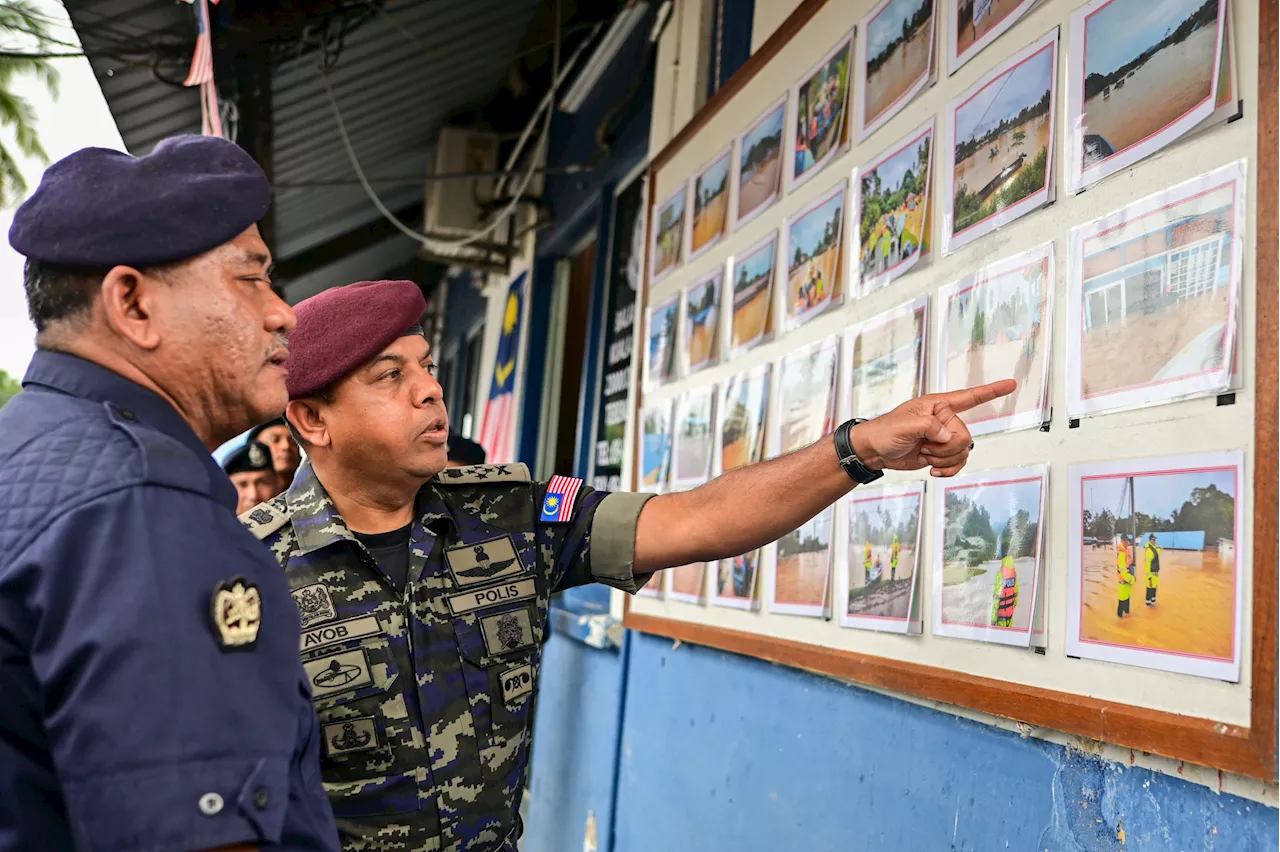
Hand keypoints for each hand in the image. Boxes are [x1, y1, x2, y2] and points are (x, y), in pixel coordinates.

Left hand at [849, 380, 1016, 476]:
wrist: (875, 451)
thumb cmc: (885, 431)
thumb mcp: (905, 425)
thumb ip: (930, 426)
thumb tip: (948, 436)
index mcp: (938, 405)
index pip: (969, 397)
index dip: (991, 391)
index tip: (1011, 384)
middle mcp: (945, 419)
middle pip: (965, 437)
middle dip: (945, 448)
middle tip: (924, 447)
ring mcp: (944, 438)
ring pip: (963, 452)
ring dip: (943, 460)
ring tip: (923, 454)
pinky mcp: (941, 453)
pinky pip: (958, 463)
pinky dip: (947, 470)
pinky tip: (932, 469)